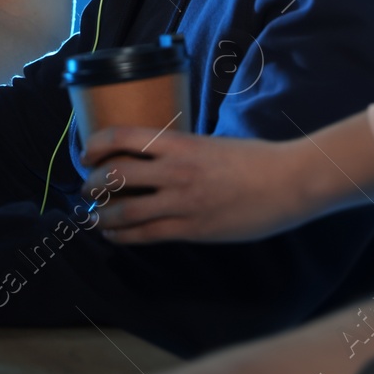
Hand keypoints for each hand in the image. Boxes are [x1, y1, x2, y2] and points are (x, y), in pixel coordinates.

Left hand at [79, 129, 304, 243]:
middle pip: (115, 175)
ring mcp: (183, 202)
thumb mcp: (211, 143)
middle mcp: (175, 171)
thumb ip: (182, 151)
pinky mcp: (193, 229)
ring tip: (93, 217)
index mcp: (180, 143)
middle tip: (86, 189)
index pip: (122, 137)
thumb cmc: (255, 159)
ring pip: (124, 211)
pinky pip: (146, 235)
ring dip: (101, 215)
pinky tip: (114, 235)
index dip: (96, 145)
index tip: (86, 154)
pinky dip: (122, 236)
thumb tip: (157, 158)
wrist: (288, 182)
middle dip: (92, 184)